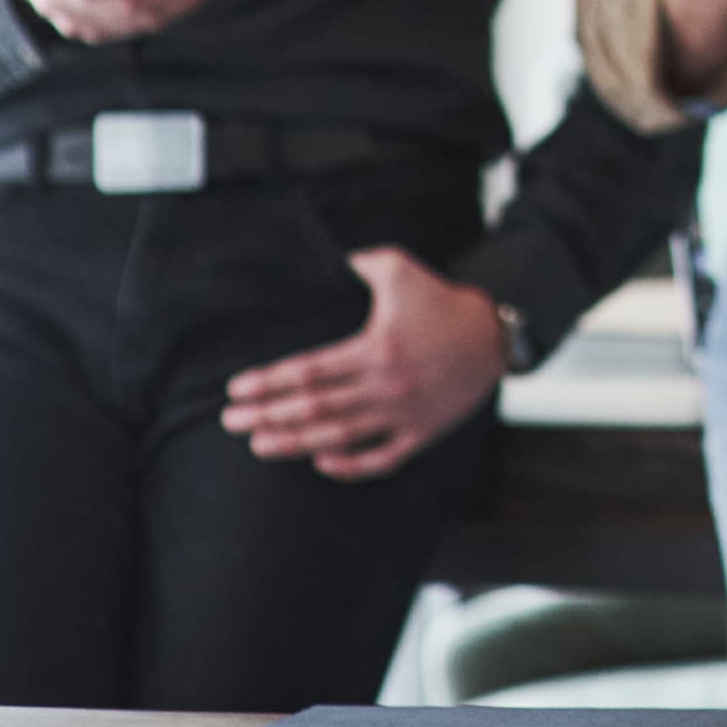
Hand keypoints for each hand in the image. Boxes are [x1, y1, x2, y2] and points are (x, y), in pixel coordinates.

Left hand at [220, 247, 508, 481]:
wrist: (494, 335)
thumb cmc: (441, 300)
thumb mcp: (401, 269)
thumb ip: (360, 262)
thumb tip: (326, 260)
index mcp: (377, 347)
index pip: (309, 370)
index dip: (268, 381)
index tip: (236, 389)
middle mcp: (387, 384)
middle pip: (315, 407)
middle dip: (267, 415)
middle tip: (231, 421)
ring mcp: (404, 413)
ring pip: (339, 436)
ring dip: (295, 443)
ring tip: (260, 445)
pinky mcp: (421, 432)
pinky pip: (381, 460)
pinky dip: (350, 466)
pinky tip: (320, 462)